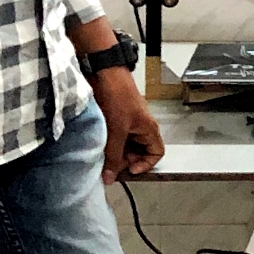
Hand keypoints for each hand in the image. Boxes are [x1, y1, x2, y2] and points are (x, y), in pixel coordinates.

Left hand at [90, 67, 163, 183]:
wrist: (104, 75)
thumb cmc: (117, 98)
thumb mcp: (116, 131)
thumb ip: (113, 156)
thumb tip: (109, 178)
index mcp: (149, 129)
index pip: (156, 153)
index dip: (145, 164)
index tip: (128, 170)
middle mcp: (141, 127)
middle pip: (138, 152)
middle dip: (124, 161)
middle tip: (109, 166)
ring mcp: (128, 123)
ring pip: (125, 146)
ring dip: (114, 153)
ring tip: (101, 157)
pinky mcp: (116, 120)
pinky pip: (115, 139)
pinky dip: (108, 145)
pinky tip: (97, 147)